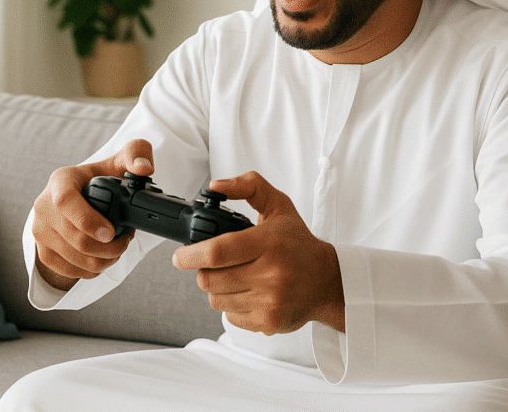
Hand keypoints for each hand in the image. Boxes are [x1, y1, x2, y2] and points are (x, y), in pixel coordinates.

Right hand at [31, 140, 154, 290]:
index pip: (65, 201)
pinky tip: (103, 258)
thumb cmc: (100, 178)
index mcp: (61, 180)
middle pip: (74, 238)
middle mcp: (44, 205)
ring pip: (74, 258)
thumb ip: (136, 154)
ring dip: (103, 260)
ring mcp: (40, 230)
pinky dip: (91, 270)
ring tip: (118, 248)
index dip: (88, 221)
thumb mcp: (118, 161)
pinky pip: (69, 270)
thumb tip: (145, 168)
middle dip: (107, 247)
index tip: (111, 232)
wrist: (77, 197)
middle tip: (125, 241)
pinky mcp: (42, 250)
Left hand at [172, 172, 344, 334]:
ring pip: (215, 299)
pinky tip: (247, 292)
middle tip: (214, 263)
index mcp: (270, 242)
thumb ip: (249, 186)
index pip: (218, 252)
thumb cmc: (298, 242)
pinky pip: (229, 316)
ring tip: (236, 276)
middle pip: (210, 279)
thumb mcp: (278, 205)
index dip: (191, 255)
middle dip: (203, 271)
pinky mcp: (268, 322)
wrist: (327, 280)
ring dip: (217, 288)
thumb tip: (215, 186)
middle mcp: (271, 273)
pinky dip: (231, 304)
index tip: (180, 256)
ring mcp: (270, 301)